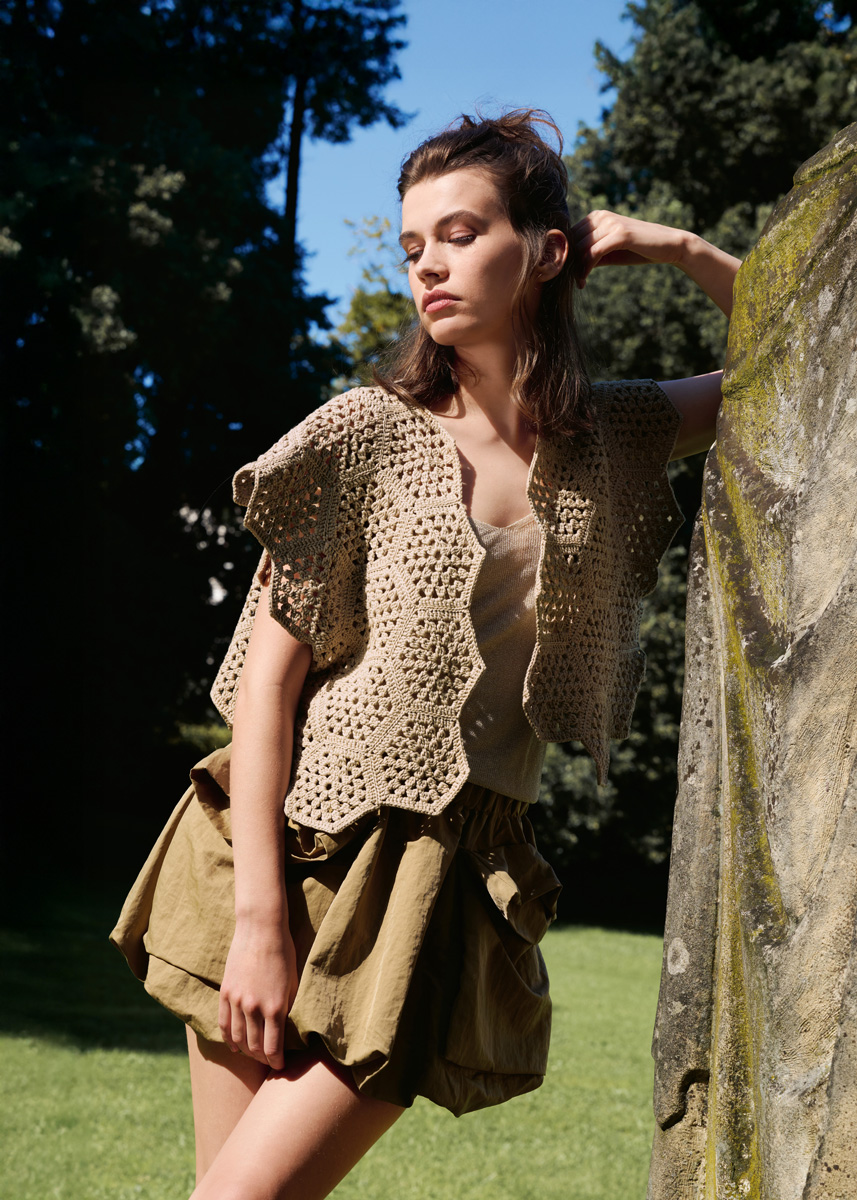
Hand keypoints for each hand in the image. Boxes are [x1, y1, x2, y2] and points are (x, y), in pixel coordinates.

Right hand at [218, 917, 297, 1069]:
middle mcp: (254, 1008)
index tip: (280, 1066)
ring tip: (253, 1055)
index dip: (276, 1062)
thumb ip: (287, 1009)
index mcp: (275, 1008)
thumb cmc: (283, 953)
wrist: (261, 929)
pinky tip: (234, 1046)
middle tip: (269, 1062)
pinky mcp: (225, 993)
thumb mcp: (292, 983)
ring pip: (238, 1039)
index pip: (273, 1048)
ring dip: (246, 1052)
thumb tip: (285, 1031)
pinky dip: (229, 1039)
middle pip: (254, 1047)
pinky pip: (224, 1024)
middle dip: (263, 1059)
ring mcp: (237, 1001)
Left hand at [570, 210, 689, 288]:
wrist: (668, 246)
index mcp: (597, 216)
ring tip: (577, 283)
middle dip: (568, 262)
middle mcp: (601, 216)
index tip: (565, 274)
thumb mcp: (610, 252)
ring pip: (580, 248)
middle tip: (568, 281)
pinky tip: (583, 281)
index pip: (570, 235)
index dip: (565, 255)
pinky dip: (585, 269)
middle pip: (572, 241)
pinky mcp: (620, 234)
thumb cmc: (639, 250)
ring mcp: (610, 223)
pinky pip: (593, 253)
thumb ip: (591, 254)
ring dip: (575, 269)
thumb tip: (569, 265)